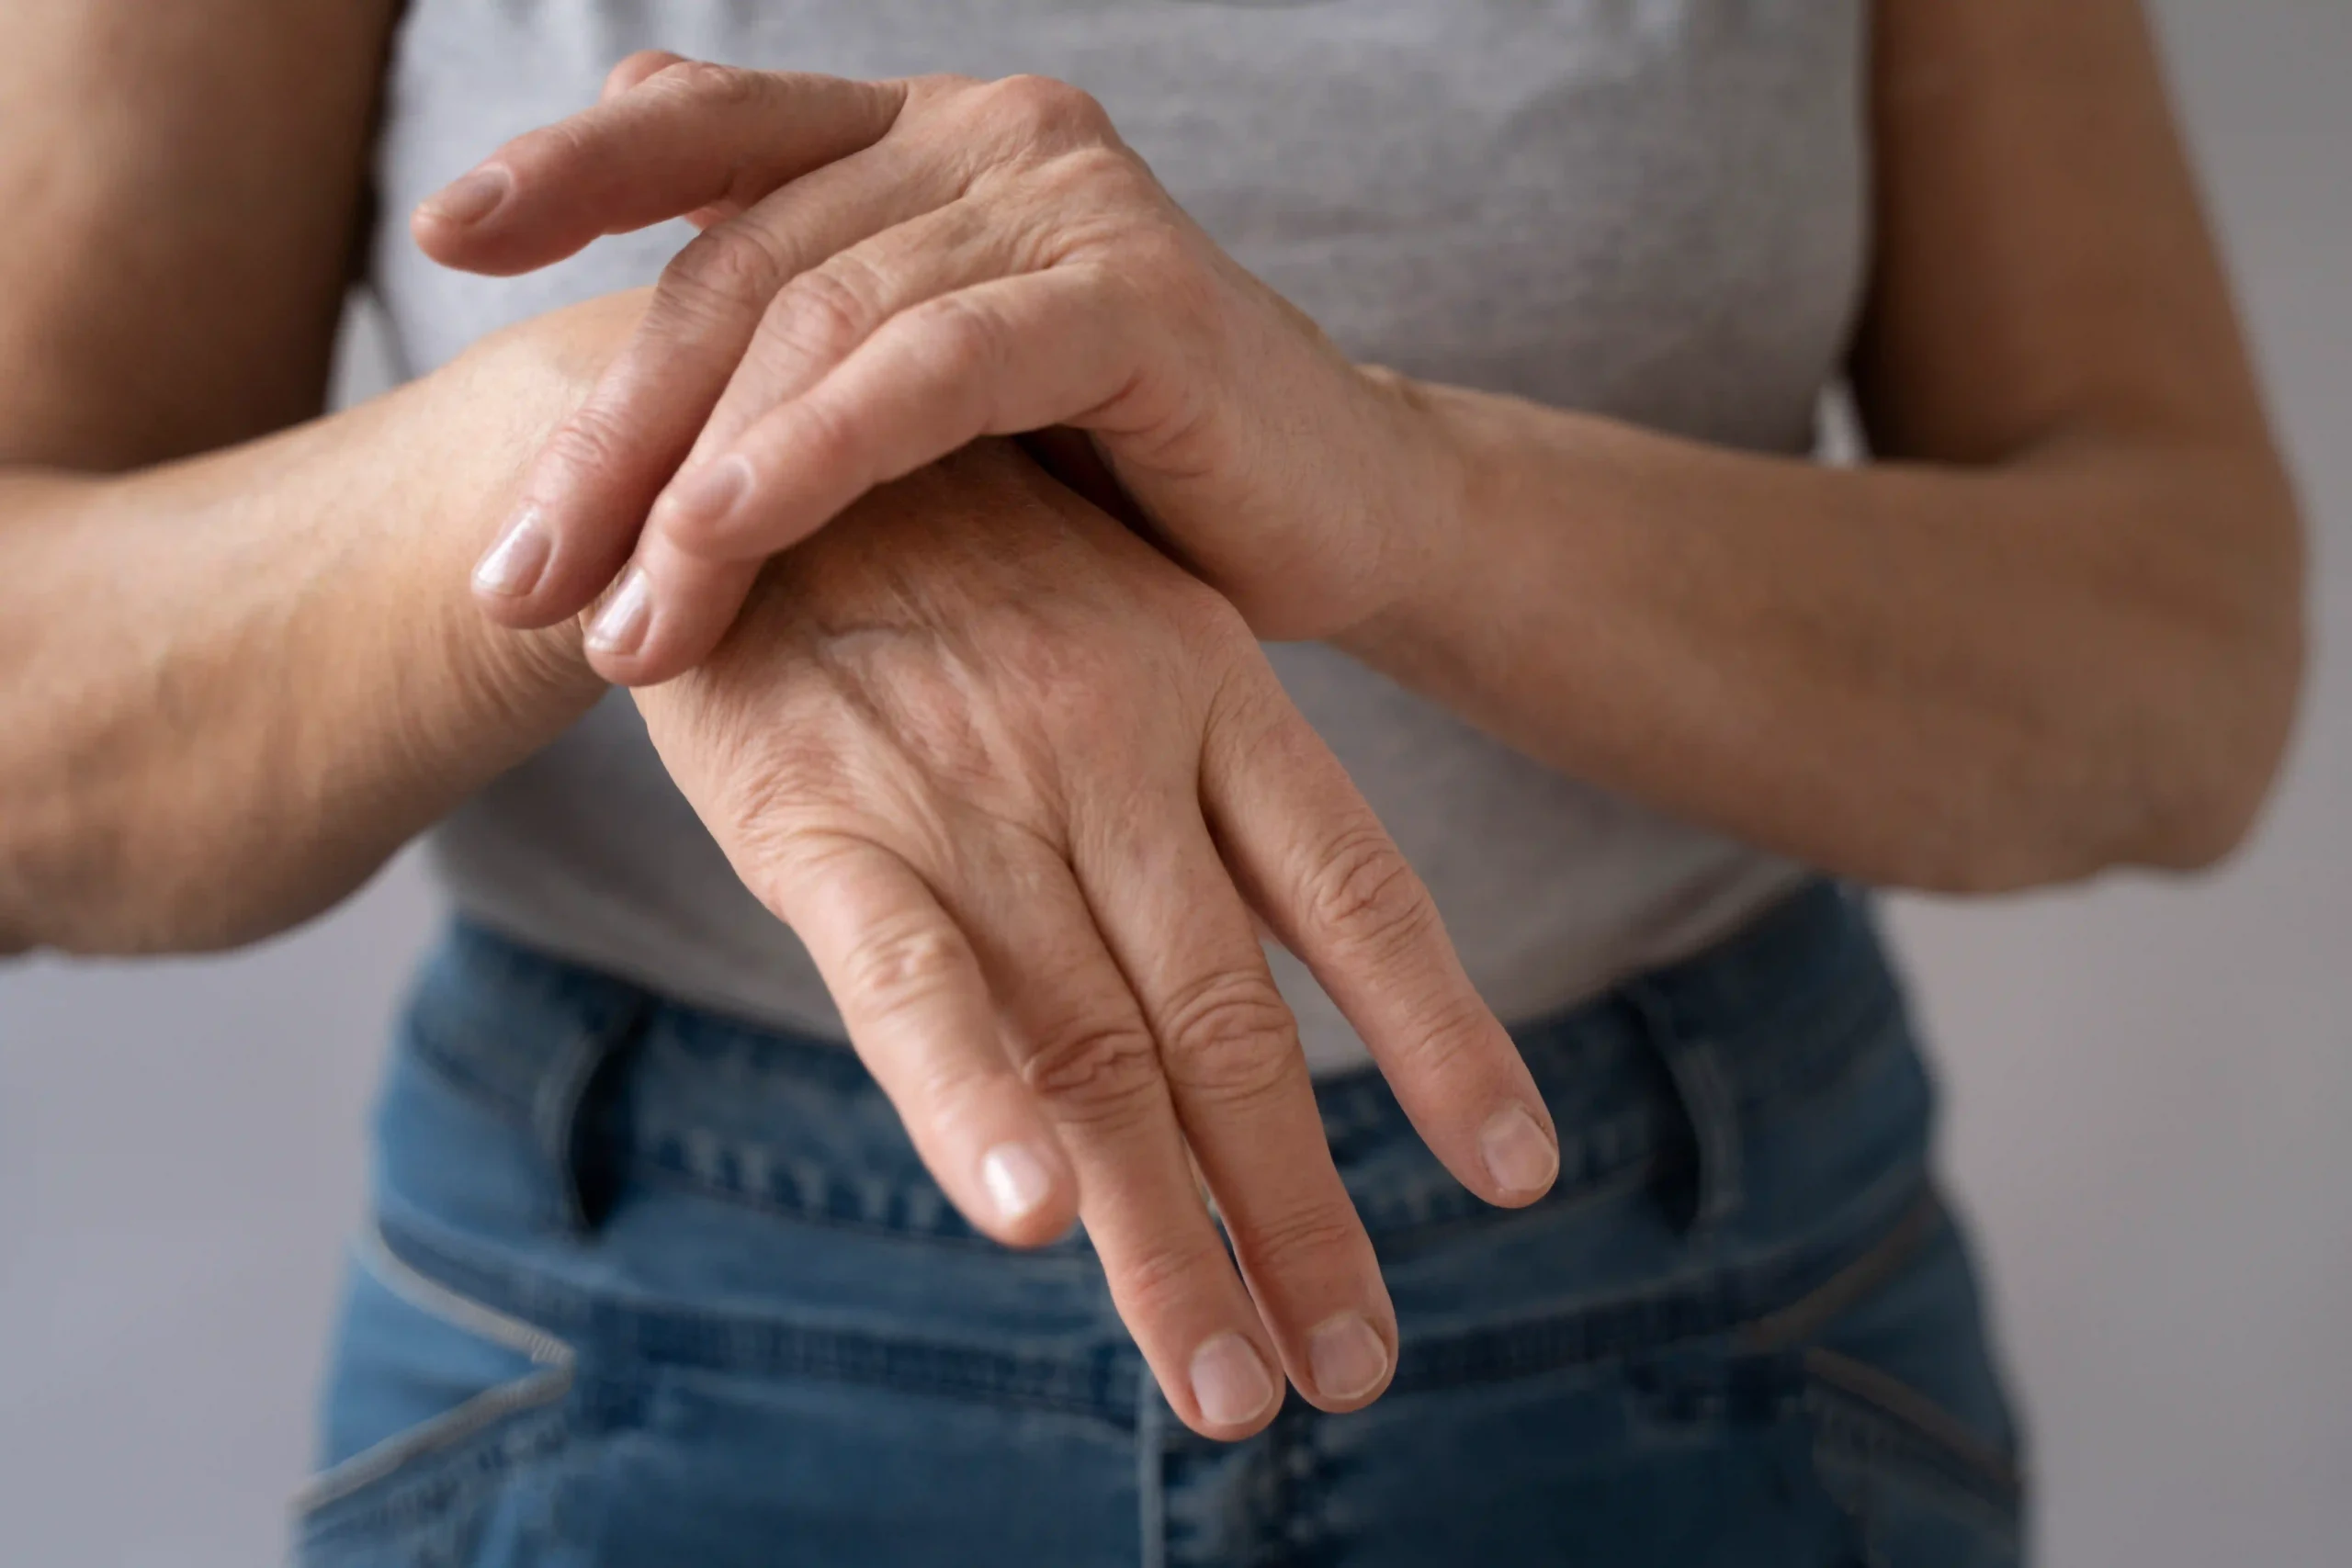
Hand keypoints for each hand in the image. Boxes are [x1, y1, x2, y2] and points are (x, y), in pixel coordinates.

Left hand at [420, 55, 1455, 683]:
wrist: (1339, 522)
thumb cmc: (1124, 484)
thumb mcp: (942, 406)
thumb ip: (813, 350)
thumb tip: (641, 381)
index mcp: (924, 140)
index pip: (717, 126)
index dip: (572, 165)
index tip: (439, 239)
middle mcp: (985, 134)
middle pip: (741, 261)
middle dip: (612, 433)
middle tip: (515, 578)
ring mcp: (1061, 198)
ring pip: (820, 318)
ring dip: (692, 482)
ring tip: (613, 624)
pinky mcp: (1132, 291)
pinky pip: (933, 365)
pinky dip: (816, 451)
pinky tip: (723, 536)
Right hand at [633, 440, 1557, 1437]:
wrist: (735, 438)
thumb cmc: (942, 565)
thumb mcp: (1107, 625)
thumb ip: (1185, 800)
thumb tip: (1263, 993)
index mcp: (1207, 686)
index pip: (1360, 887)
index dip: (1442, 1034)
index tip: (1516, 1172)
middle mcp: (1116, 743)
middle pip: (1231, 1019)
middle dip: (1297, 1209)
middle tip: (1352, 1365)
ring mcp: (976, 783)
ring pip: (1095, 1039)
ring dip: (1170, 1234)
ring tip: (1237, 1383)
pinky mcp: (823, 817)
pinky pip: (911, 976)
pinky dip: (972, 1096)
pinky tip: (1031, 1218)